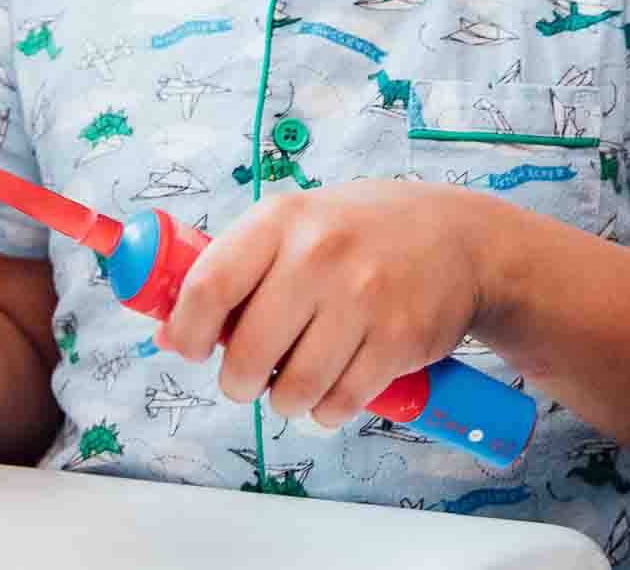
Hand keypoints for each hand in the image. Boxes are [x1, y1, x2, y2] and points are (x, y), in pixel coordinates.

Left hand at [155, 181, 498, 429]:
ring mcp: (362, 298)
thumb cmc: (364, 234)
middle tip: (248, 378)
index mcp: (281, 220)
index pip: (207, 286)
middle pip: (246, 354)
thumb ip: (237, 270)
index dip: (185, 330)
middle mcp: (320, 255)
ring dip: (285, 401)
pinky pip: (339, 403)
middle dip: (238, 381)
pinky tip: (334, 386)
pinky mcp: (397, 340)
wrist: (461, 239)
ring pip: (292, 390)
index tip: (188, 348)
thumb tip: (168, 333)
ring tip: (296, 381)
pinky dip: (328, 409)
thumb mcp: (297, 226)